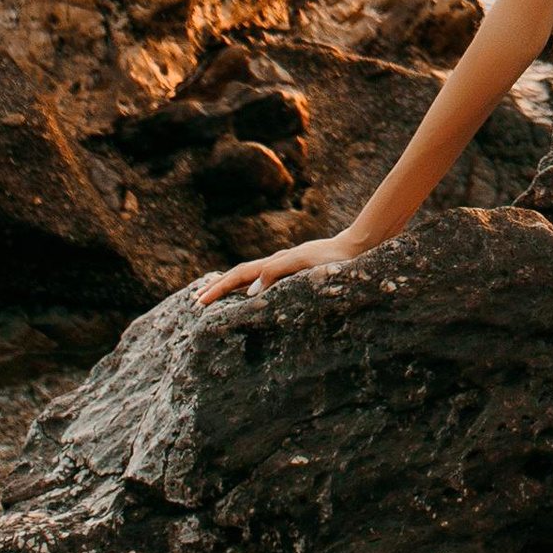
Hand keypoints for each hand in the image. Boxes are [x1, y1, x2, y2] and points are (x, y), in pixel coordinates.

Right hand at [194, 232, 371, 306]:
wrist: (356, 249)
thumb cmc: (333, 259)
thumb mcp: (304, 264)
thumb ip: (277, 273)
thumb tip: (250, 292)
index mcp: (274, 263)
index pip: (238, 276)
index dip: (218, 289)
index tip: (198, 302)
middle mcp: (276, 264)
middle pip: (239, 275)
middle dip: (217, 288)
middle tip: (196, 301)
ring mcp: (284, 267)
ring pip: (249, 277)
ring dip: (229, 286)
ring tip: (212, 295)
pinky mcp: (293, 272)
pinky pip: (262, 280)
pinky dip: (247, 286)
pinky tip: (247, 294)